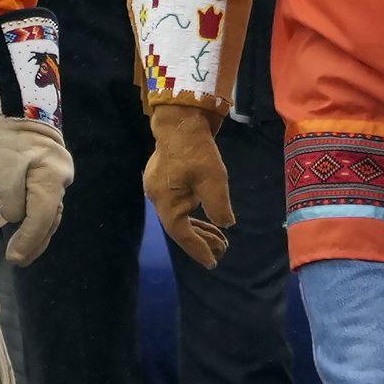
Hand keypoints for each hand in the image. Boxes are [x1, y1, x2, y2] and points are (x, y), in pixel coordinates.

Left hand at [0, 116, 72, 265]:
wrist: (25, 111)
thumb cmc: (12, 140)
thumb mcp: (4, 168)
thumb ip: (11, 198)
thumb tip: (17, 218)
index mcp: (51, 181)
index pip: (41, 219)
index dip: (28, 240)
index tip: (14, 258)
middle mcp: (61, 183)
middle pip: (51, 220)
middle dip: (35, 243)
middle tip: (18, 260)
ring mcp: (60, 180)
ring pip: (51, 214)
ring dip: (38, 234)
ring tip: (23, 251)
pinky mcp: (53, 177)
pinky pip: (48, 204)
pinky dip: (39, 220)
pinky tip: (29, 229)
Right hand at [146, 105, 235, 266]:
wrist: (181, 122)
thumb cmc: (197, 151)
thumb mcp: (214, 180)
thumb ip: (218, 206)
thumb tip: (226, 224)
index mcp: (166, 201)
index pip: (181, 234)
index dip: (197, 249)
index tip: (213, 262)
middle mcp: (158, 198)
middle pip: (179, 228)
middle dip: (202, 240)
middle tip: (224, 250)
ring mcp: (160, 189)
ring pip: (180, 217)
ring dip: (200, 228)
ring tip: (221, 239)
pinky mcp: (166, 180)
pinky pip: (180, 206)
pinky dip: (194, 215)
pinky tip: (209, 219)